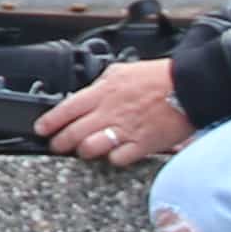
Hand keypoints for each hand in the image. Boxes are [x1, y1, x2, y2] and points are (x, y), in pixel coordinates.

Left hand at [36, 56, 197, 165]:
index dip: (50, 122)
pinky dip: (113, 159)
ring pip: (91, 148)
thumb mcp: (121, 72)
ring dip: (84, 151)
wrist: (188, 87)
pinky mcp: (142, 144)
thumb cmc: (158, 78)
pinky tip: (113, 155)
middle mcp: (110, 112)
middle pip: (74, 133)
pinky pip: (118, 159)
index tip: (41, 129)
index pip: (66, 109)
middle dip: (60, 143)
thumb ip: (100, 86)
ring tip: (83, 151)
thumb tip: (85, 95)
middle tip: (56, 146)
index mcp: (103, 92)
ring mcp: (125, 130)